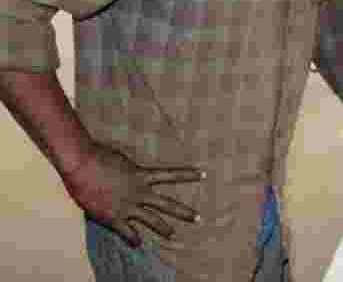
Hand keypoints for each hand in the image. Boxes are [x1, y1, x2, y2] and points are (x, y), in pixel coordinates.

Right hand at [63, 142, 204, 247]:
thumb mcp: (121, 159)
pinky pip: (126, 231)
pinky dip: (132, 238)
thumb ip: (130, 168)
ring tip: (174, 235)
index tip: (203, 174)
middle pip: (167, 204)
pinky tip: (138, 244)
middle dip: (184, 212)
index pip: (171, 174)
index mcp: (142, 175)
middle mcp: (139, 192)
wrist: (81, 165)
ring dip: (164, 229)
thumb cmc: (97, 155)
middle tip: (199, 218)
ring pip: (151, 220)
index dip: (188, 174)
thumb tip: (132, 170)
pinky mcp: (113, 216)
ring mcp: (127, 205)